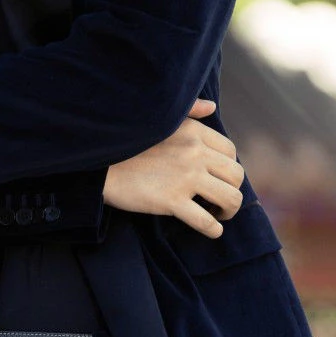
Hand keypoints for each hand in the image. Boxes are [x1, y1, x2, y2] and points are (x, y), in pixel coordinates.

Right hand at [102, 98, 244, 238]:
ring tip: (217, 213)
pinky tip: (210, 229)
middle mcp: (194, 153)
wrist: (99, 162)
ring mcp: (184, 178)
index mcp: (193, 132)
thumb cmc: (129, 141)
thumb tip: (211, 107)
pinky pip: (207, 222)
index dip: (228, 166)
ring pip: (230, 199)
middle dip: (232, 189)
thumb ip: (189, 110)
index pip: (230, 151)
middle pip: (236, 175)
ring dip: (229, 210)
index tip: (217, 176)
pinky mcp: (172, 201)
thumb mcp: (161, 119)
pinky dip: (214, 230)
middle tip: (219, 198)